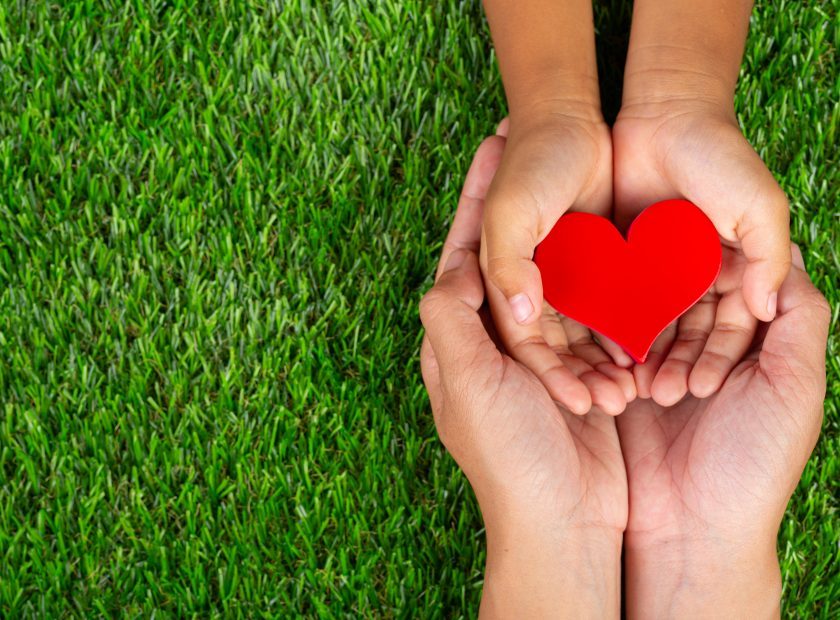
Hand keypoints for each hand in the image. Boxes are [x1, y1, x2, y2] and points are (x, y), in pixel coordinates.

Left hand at [421, 136, 625, 616]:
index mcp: (459, 335)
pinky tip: (613, 250)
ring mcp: (536, 352)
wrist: (562, 520)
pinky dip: (600, 288)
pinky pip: (588, 314)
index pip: (466, 251)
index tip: (492, 147)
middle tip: (533, 147)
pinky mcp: (575, 368)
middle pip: (509, 254)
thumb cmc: (507, 454)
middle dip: (521, 203)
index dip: (477, 198)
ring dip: (566, 238)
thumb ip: (452, 318)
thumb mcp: (465, 381)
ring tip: (580, 185)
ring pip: (553, 279)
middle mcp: (494, 338)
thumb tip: (454, 265)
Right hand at [482, 108, 633, 414]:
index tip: (576, 403)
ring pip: (581, 332)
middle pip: (553, 347)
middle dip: (579, 378)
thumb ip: (502, 266)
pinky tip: (646, 355)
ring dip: (603, 361)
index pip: (521, 343)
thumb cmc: (528, 166)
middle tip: (610, 407)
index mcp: (500, 283)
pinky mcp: (592, 264)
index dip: (547, 375)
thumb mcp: (506, 215)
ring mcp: (562, 277)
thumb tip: (521, 312)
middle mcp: (529, 287)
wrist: (565, 117)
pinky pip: (608, 305)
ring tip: (632, 392)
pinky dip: (623, 328)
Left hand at [613, 100, 791, 403]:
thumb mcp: (760, 206)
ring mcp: (651, 272)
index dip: (717, 360)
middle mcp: (690, 280)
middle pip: (683, 337)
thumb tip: (766, 311)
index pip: (728, 331)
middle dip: (672, 367)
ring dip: (637, 357)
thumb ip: (768, 258)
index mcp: (731, 274)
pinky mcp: (615, 260)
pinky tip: (598, 354)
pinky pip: (611, 300)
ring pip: (645, 326)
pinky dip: (607, 326)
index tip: (702, 388)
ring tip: (624, 388)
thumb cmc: (720, 157)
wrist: (664, 114)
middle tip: (656, 398)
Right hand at [616, 245, 828, 615]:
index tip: (707, 287)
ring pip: (651, 316)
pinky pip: (616, 344)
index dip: (727, 281)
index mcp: (757, 344)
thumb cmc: (753, 462)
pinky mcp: (624, 379)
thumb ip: (801, 315)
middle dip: (686, 323)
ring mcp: (663, 361)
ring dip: (655, 346)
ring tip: (665, 394)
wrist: (691, 530)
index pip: (740, 283)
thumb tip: (787, 252)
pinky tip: (630, 385)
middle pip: (690, 294)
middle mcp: (709, 346)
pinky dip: (623, 359)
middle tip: (687, 365)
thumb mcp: (796, 385)